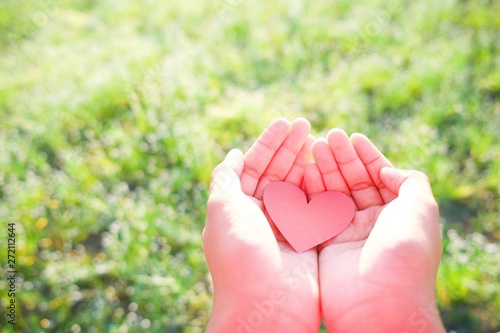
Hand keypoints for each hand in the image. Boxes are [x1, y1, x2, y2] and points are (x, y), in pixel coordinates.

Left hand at [203, 118, 319, 332]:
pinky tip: (327, 168)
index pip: (252, 166)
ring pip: (296, 187)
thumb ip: (225, 177)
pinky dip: (320, 187)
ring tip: (319, 139)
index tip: (286, 123)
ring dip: (306, 162)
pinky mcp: (306, 240)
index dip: (268, 143)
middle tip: (305, 124)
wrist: (266, 305)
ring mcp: (283, 228)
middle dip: (289, 148)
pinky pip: (314, 206)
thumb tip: (232, 154)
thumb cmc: (241, 253)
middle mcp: (259, 215)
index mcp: (236, 207)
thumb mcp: (222, 208)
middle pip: (275, 172)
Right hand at [304, 129, 445, 332]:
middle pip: (354, 181)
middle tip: (327, 137)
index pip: (380, 176)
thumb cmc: (403, 254)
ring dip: (324, 170)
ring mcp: (348, 234)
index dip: (366, 155)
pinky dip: (310, 192)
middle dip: (341, 158)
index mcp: (397, 214)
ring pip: (333, 194)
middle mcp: (373, 222)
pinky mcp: (326, 245)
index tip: (352, 136)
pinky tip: (303, 172)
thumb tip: (387, 170)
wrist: (379, 305)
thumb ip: (410, 181)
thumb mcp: (421, 209)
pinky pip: (316, 212)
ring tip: (313, 147)